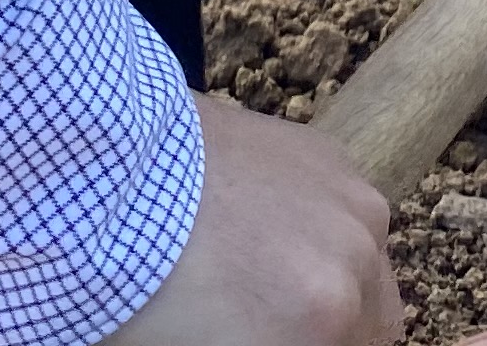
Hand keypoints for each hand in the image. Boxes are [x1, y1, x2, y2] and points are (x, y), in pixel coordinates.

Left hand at [100, 96, 399, 345]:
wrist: (114, 178)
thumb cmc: (140, 287)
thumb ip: (264, 344)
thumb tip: (268, 335)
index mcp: (324, 321)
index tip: (271, 341)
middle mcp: (357, 259)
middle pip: (372, 325)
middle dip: (327, 331)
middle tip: (271, 327)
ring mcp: (351, 201)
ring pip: (368, 268)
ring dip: (334, 280)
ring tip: (265, 272)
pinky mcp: (334, 158)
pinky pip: (350, 216)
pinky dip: (322, 229)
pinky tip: (261, 224)